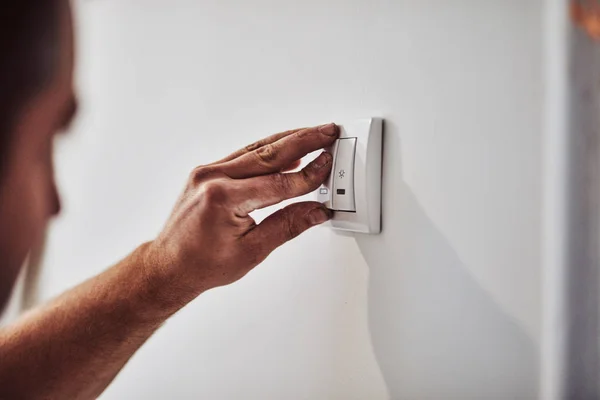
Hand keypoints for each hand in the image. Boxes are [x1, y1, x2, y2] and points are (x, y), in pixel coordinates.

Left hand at [143, 123, 338, 303]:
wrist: (170, 266)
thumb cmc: (202, 264)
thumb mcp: (252, 250)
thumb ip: (288, 225)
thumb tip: (317, 211)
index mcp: (223, 198)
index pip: (278, 183)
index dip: (308, 175)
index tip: (328, 164)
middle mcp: (213, 177)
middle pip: (269, 154)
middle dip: (304, 141)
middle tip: (328, 132)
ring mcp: (207, 171)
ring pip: (257, 149)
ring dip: (288, 140)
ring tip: (314, 133)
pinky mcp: (208, 171)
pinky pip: (244, 155)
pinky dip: (269, 150)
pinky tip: (287, 147)